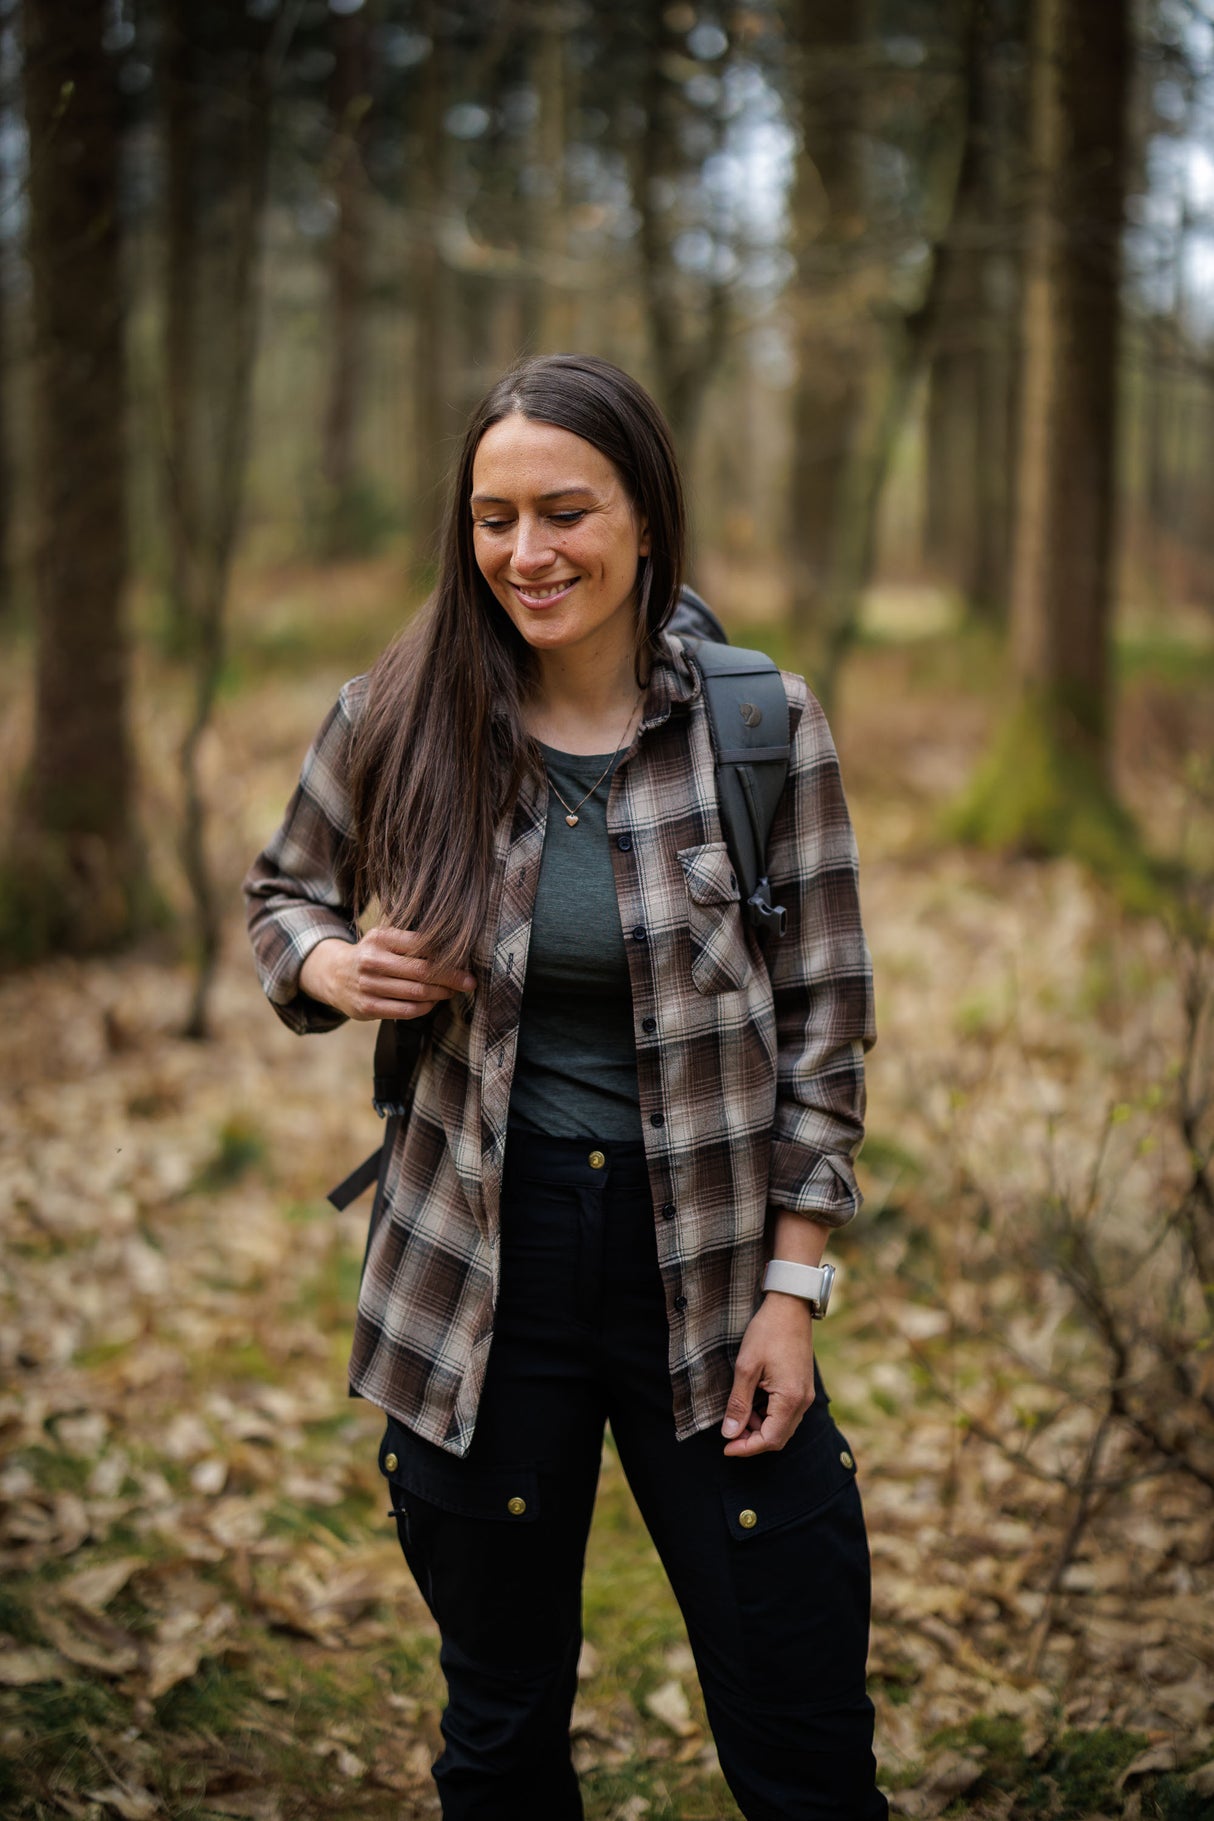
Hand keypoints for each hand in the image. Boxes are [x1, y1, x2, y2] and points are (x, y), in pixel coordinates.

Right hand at [300, 929, 475, 1022]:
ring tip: (453, 991)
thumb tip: (454, 949)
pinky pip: (406, 1011)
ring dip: (441, 994)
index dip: (447, 956)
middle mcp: (371, 961)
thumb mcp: (385, 938)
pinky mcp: (367, 1008)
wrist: (333, 975)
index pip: (422, 945)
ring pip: (417, 993)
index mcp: (380, 938)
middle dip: (451, 978)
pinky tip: (433, 1002)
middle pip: (422, 971)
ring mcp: (368, 986)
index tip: (467, 962)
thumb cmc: (371, 954)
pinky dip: (426, 1007)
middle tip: (470, 982)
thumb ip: (412, 941)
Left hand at [720, 1293, 815, 1457]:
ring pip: (783, 1427)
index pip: (769, 1439)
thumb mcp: (746, 1367)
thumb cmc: (767, 1332)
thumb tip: (729, 1433)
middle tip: (729, 1432)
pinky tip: (752, 1403)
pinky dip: (768, 1416)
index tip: (725, 1446)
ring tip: (738, 1413)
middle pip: (778, 1437)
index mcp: (790, 1399)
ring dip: (760, 1427)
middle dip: (752, 1440)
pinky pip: (786, 1413)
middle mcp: (803, 1401)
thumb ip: (738, 1403)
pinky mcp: (803, 1387)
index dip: (746, 1448)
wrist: (790, 1306)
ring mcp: (805, 1394)